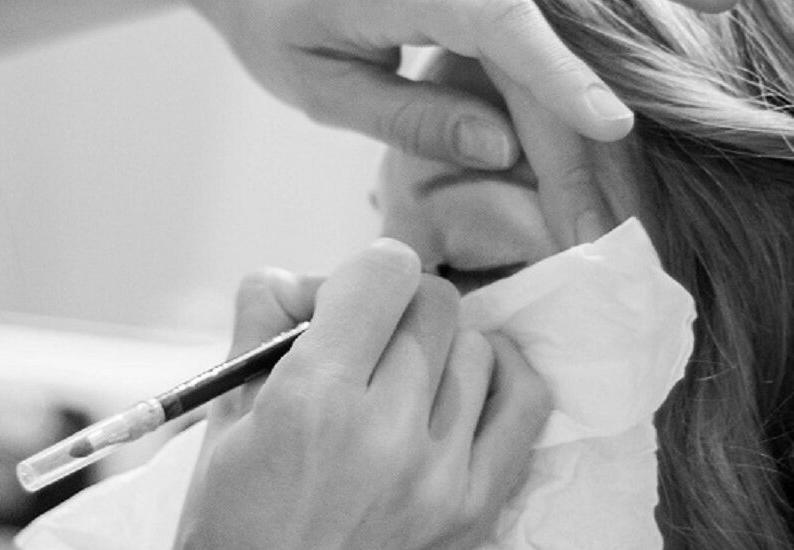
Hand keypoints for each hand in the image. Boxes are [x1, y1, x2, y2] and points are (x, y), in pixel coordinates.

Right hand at [174, 240, 551, 548]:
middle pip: (432, 301)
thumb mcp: (222, 417)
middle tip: (362, 342)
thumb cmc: (233, 524)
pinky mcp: (476, 507)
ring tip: (398, 378)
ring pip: (476, 345)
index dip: (358, 275)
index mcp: (311, 401)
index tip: (340, 303)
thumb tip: (303, 278)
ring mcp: (440, 474)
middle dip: (393, 307)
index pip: (384, 271)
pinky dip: (498, 375)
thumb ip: (261, 323)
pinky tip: (462, 381)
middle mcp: (385, 433)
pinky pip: (525, 401)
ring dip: (436, 346)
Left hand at [187, 0, 737, 244]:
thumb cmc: (277, 26)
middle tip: (590, 226)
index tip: (611, 128)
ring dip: (567, 130)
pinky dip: (546, 106)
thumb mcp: (328, 88)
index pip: (500, 23)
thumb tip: (504, 150)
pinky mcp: (477, 2)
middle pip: (537, 46)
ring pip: (543, 49)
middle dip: (571, 138)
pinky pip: (524, 49)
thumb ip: (413, 118)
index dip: (561, 76)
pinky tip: (556, 168)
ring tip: (582, 210)